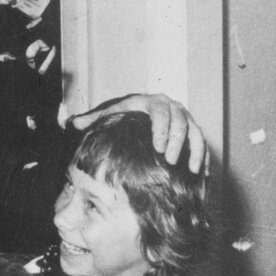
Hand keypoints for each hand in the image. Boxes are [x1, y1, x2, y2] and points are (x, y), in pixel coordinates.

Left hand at [73, 94, 206, 173]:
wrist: (143, 110)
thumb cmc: (124, 115)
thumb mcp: (110, 114)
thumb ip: (93, 119)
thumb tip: (73, 123)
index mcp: (150, 102)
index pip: (159, 112)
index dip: (161, 129)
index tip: (157, 148)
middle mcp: (171, 106)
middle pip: (180, 121)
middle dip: (177, 142)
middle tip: (170, 161)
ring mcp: (185, 117)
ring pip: (196, 131)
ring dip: (195, 150)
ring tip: (190, 170)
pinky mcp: (193, 129)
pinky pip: (202, 142)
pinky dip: (203, 157)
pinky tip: (201, 174)